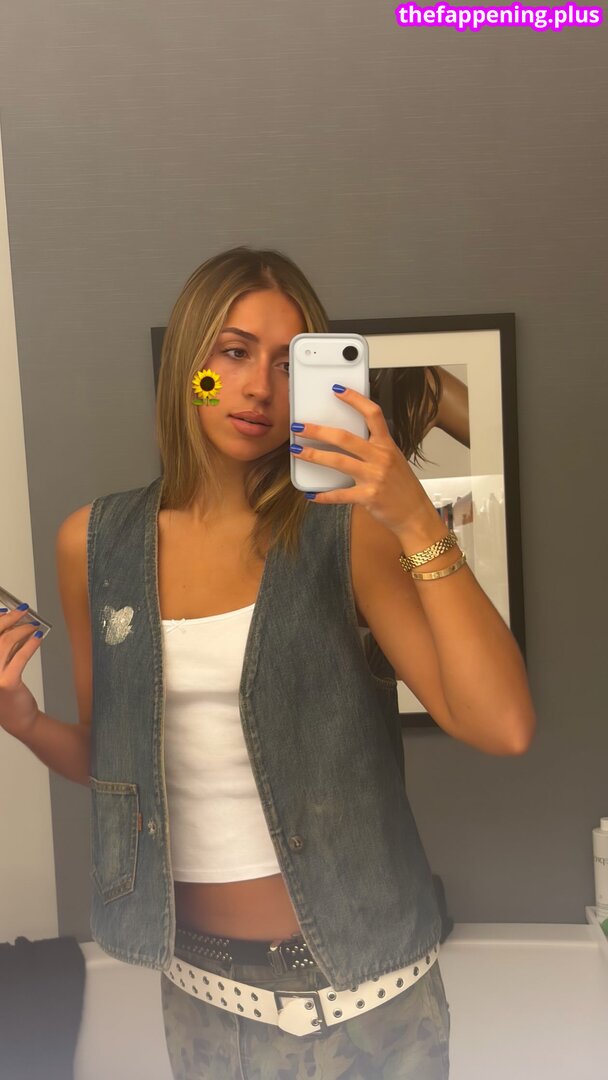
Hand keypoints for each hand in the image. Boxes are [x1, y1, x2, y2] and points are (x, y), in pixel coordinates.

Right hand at [0, 608, 42, 740]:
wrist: (17, 719)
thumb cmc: (6, 692)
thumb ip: (1, 648)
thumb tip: (8, 622)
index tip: (5, 611)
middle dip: (9, 619)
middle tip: (22, 612)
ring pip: (6, 642)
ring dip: (22, 630)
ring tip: (33, 626)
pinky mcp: (6, 682)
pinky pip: (20, 656)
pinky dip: (30, 644)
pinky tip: (38, 638)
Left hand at [290, 386, 434, 535]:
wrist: (415, 513)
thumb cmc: (402, 487)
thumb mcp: (393, 460)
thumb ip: (373, 449)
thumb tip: (344, 439)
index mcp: (387, 445)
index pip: (372, 414)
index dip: (355, 399)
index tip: (337, 390)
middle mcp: (381, 457)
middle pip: (345, 437)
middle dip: (318, 431)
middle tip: (299, 426)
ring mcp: (374, 477)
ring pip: (338, 461)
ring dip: (314, 455)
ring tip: (296, 451)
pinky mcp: (368, 497)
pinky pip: (340, 494)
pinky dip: (323, 495)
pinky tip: (310, 494)